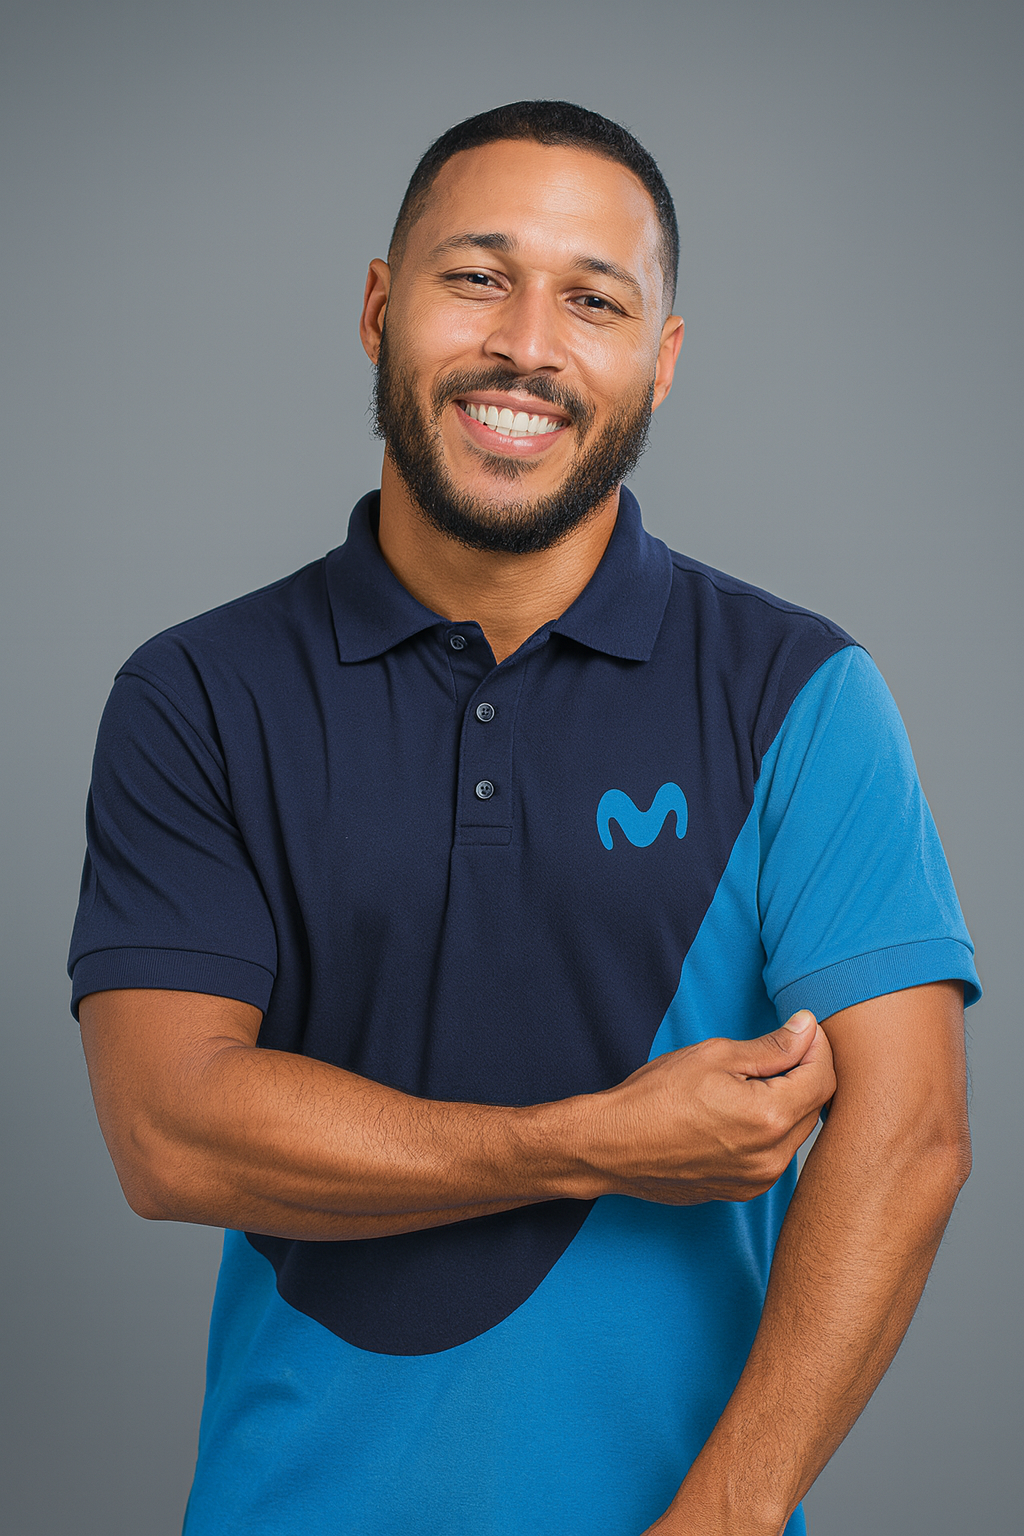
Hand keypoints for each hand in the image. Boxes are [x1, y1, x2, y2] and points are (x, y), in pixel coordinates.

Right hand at [578, 1012, 833, 1204]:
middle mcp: (772, 1157)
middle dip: (806, 1073)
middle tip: (779, 1048)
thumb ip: (771, 1047)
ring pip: (798, 1132)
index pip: (823, 1077)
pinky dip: (771, 1129)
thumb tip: (807, 1029)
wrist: (612, 1146)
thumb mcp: (713, 1056)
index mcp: (769, 1118)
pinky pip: (776, 1154)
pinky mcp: (744, 1191)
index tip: (802, 1028)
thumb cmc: (654, 1097)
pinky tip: (741, 1111)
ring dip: (790, 1101)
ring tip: (755, 1080)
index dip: (818, 1047)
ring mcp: (759, 1180)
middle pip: (816, 1106)